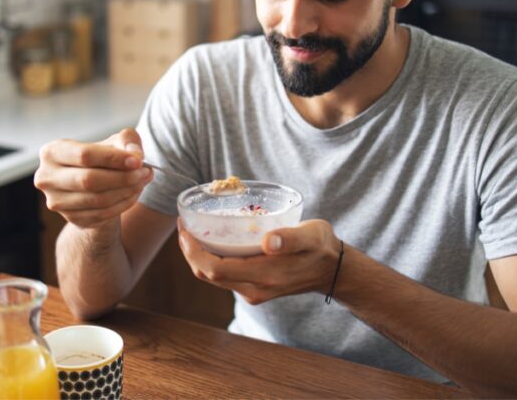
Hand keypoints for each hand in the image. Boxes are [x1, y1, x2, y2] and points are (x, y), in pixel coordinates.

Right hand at [34, 128, 153, 227]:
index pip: (84, 155)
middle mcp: (47, 178)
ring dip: (126, 191)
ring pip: (97, 200)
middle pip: (89, 180)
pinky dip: (123, 204)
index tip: (137, 161)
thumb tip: (135, 156)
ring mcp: (56, 202)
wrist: (95, 186)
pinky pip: (102, 214)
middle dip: (122, 177)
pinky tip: (134, 193)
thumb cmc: (104, 157)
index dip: (113, 158)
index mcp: (52, 152)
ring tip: (143, 181)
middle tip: (145, 172)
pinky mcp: (71, 219)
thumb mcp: (115, 142)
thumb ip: (128, 141)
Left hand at [177, 218, 342, 304]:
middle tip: (183, 225)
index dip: (194, 252)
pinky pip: (224, 276)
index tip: (184, 229)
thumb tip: (268, 241)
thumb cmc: (322, 247)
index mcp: (264, 276)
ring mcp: (253, 291)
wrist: (333, 270)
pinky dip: (212, 259)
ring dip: (198, 256)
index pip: (215, 270)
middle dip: (190, 252)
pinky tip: (211, 241)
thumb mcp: (311, 236)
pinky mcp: (255, 288)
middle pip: (208, 275)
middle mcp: (254, 289)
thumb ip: (290, 238)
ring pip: (214, 278)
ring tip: (192, 230)